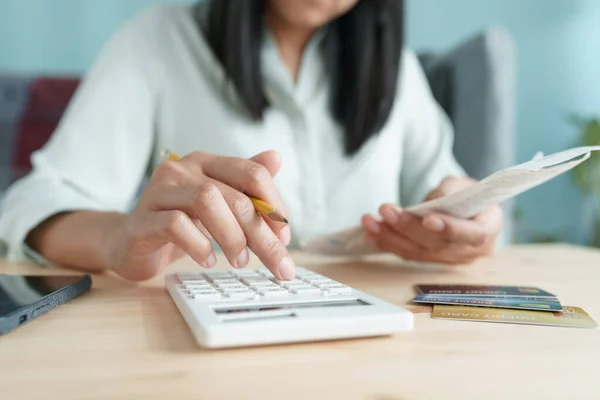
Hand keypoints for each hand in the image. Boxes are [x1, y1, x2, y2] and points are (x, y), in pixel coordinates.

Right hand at [106, 150, 293, 280]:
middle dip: (262, 234)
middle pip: (235, 196)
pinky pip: (176, 224)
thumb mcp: (218, 205)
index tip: (285, 237)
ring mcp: (160, 191)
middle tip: (277, 263)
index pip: (252, 173)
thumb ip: (245, 185)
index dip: (275, 205)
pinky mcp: (143, 218)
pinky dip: (199, 245)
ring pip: (207, 200)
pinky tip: (208, 259)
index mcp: (206, 163)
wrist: (129, 242)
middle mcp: (182, 169)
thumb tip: (276, 157)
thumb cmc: (179, 223)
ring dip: (232, 236)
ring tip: (240, 261)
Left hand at [361, 177, 502, 264]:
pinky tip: (372, 231)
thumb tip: (428, 203)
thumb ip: (449, 192)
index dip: (450, 228)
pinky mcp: (430, 260)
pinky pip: (408, 254)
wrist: (466, 208)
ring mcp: (449, 259)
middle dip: (408, 228)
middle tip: (387, 211)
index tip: (429, 220)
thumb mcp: (463, 185)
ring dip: (391, 236)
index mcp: (488, 229)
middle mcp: (470, 251)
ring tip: (371, 220)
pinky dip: (388, 242)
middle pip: (437, 244)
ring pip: (418, 252)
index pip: (472, 234)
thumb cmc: (468, 195)